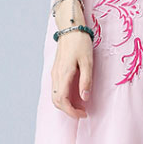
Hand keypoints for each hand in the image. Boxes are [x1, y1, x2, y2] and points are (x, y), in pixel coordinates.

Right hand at [51, 4, 93, 119]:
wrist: (71, 28)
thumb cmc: (81, 43)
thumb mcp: (88, 62)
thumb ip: (86, 81)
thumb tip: (85, 98)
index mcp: (64, 74)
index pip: (62, 101)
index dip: (72, 112)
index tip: (83, 114)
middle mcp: (56, 76)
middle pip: (56, 101)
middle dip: (68, 111)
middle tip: (82, 112)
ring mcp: (54, 73)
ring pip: (54, 96)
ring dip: (65, 104)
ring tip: (79, 105)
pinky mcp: (56, 70)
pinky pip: (56, 88)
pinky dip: (63, 96)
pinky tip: (74, 95)